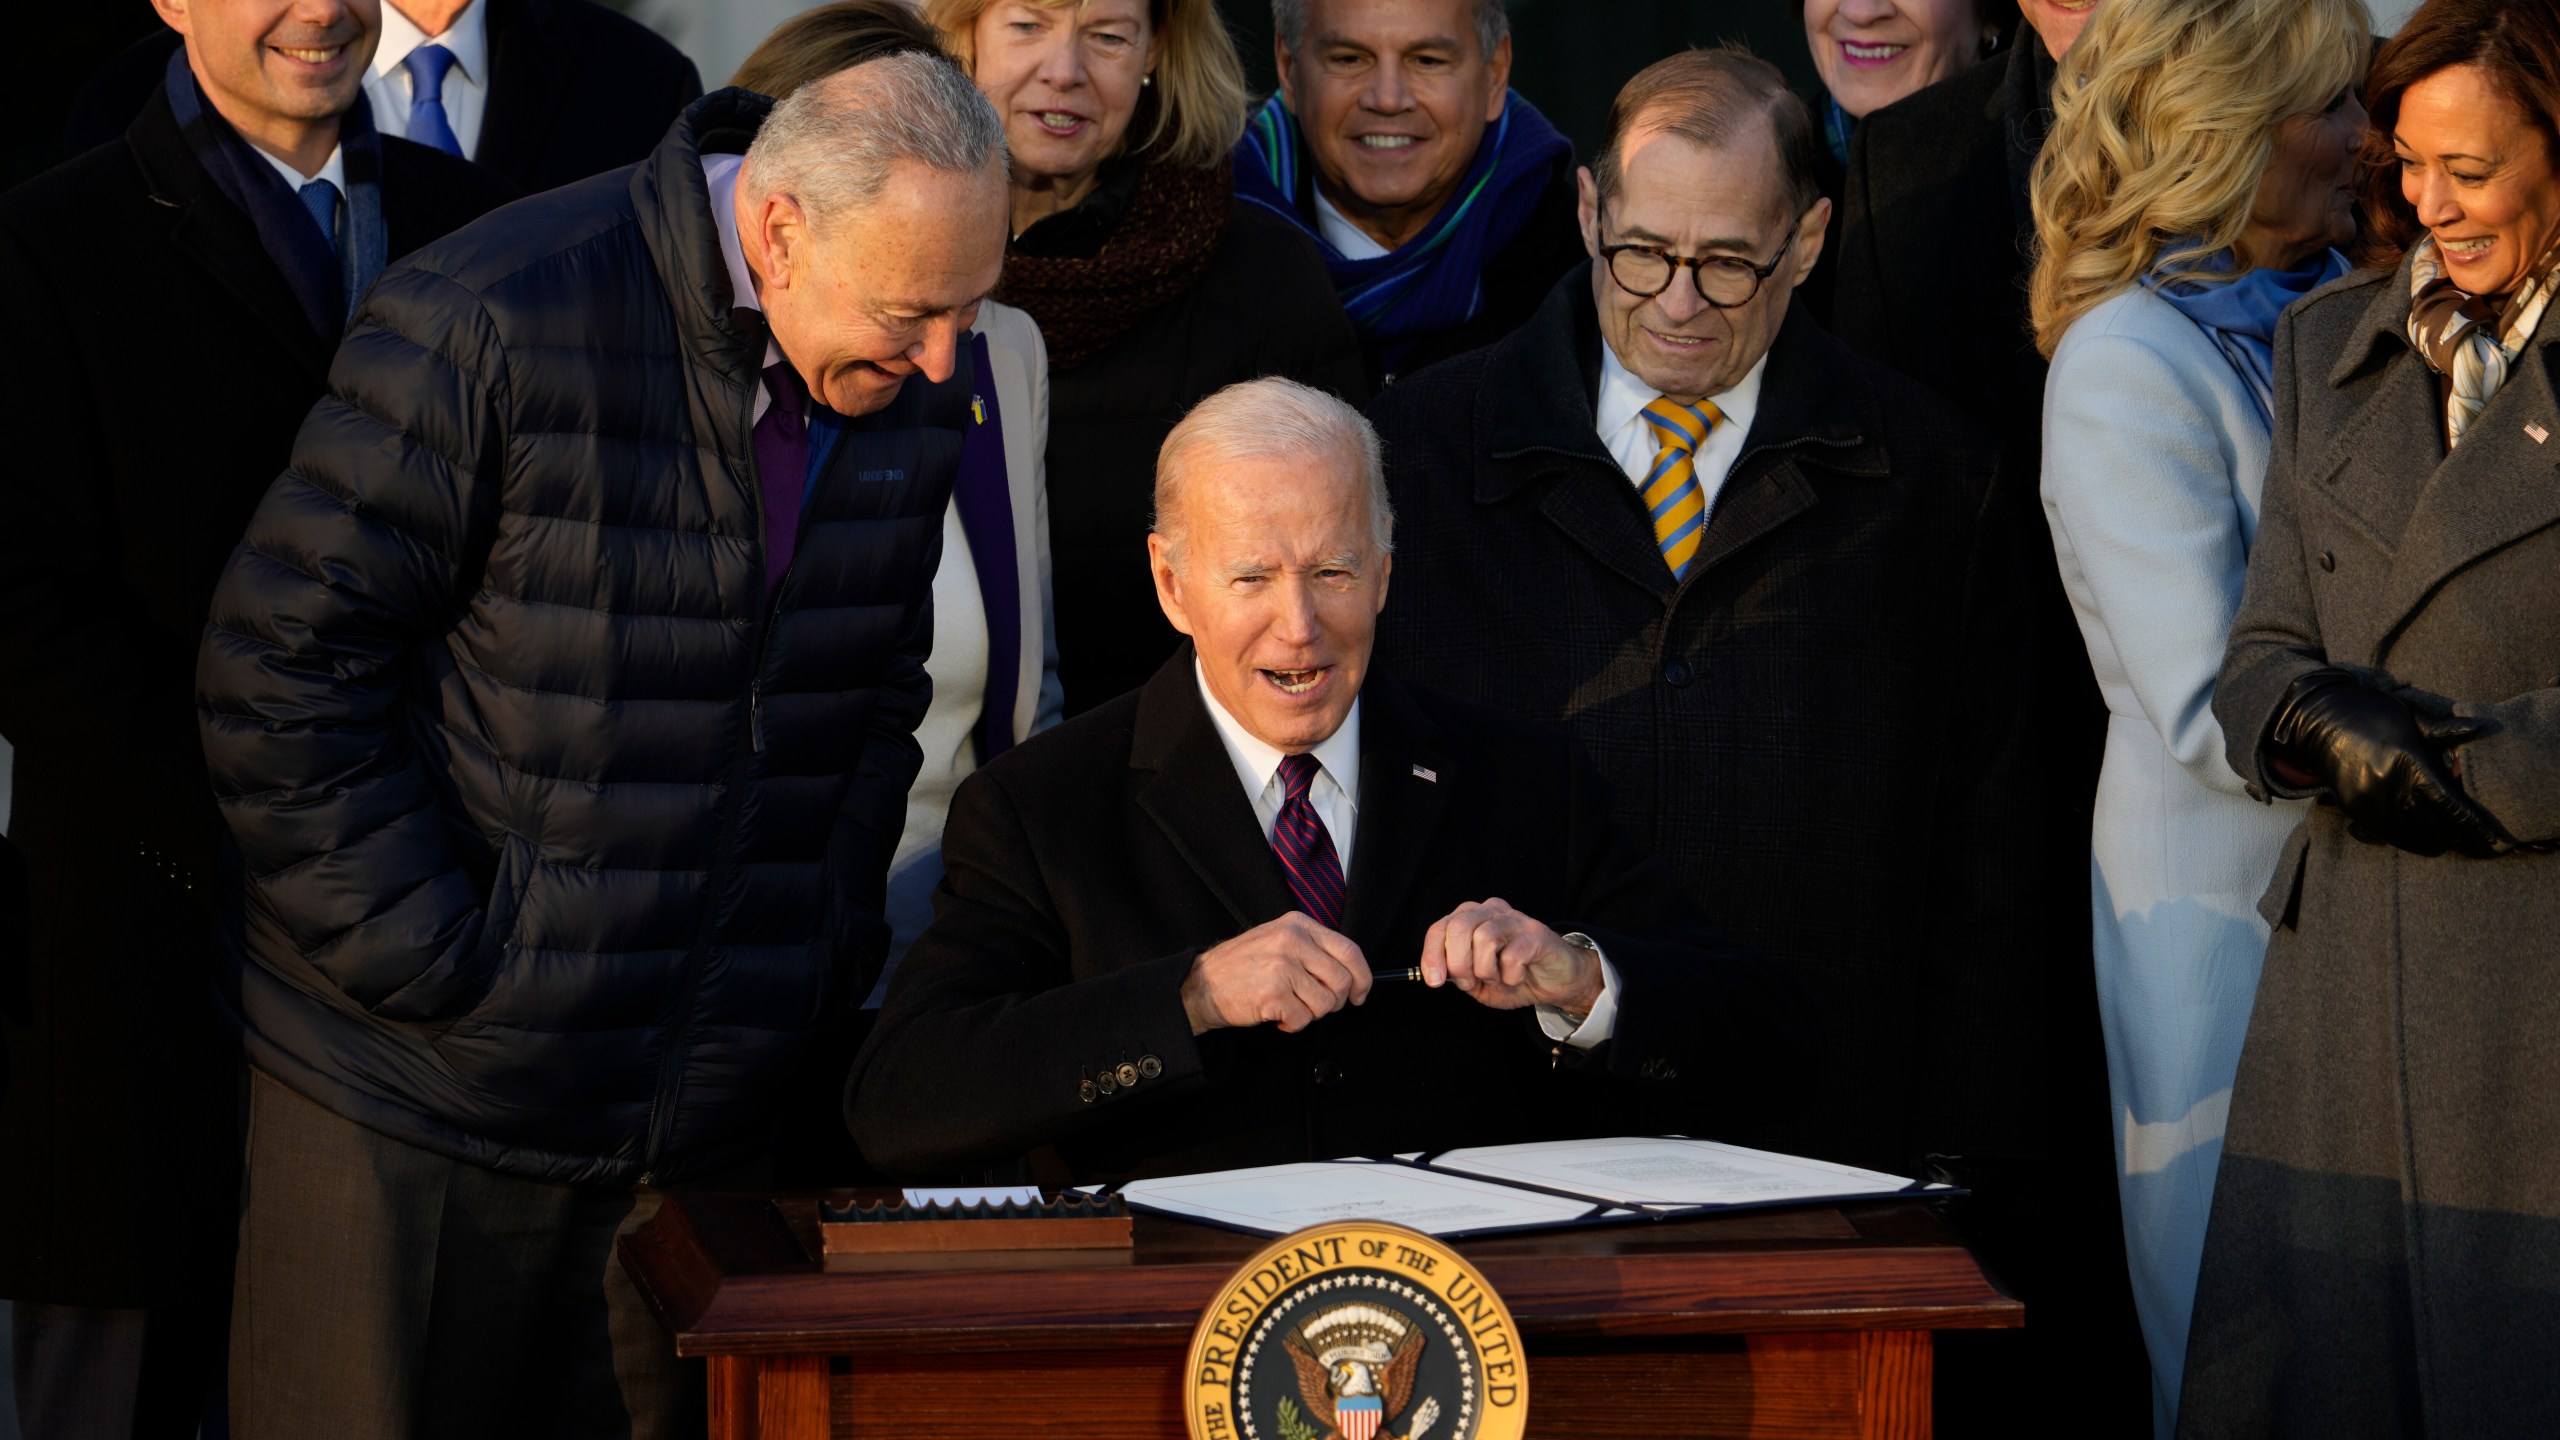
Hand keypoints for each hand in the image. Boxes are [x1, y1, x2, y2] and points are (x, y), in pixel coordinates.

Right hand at [1180, 913, 1371, 1034]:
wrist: (1203, 984)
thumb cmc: (1243, 966)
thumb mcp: (1279, 939)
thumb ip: (1313, 949)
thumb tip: (1352, 976)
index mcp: (1298, 925)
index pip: (1349, 951)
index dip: (1362, 977)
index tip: (1360, 993)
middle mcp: (1292, 941)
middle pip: (1341, 980)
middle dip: (1334, 1001)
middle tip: (1314, 1004)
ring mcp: (1282, 966)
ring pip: (1325, 1003)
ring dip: (1310, 1014)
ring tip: (1289, 1006)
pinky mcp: (1273, 993)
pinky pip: (1303, 1019)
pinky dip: (1293, 1025)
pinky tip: (1277, 1014)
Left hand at [1420, 899, 1599, 1012]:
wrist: (1556, 981)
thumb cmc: (1514, 977)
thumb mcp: (1478, 983)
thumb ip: (1457, 976)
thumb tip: (1437, 974)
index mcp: (1471, 918)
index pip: (1440, 928)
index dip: (1432, 955)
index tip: (1434, 981)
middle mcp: (1490, 911)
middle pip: (1459, 928)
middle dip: (1458, 964)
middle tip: (1469, 983)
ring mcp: (1514, 919)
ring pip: (1483, 938)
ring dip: (1485, 970)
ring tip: (1496, 978)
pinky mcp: (1535, 932)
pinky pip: (1512, 955)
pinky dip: (1510, 976)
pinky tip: (1517, 977)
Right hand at [2268, 670, 2507, 857]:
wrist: (2319, 724)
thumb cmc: (2372, 715)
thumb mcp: (2409, 718)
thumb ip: (2444, 731)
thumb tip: (2480, 727)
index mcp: (2408, 762)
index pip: (2449, 803)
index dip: (2474, 825)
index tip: (2494, 839)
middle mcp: (2389, 786)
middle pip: (2435, 825)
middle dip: (2462, 839)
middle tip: (2482, 847)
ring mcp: (2371, 802)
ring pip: (2414, 835)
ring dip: (2440, 843)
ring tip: (2460, 847)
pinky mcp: (2357, 811)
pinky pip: (2391, 836)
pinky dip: (2415, 844)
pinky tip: (2431, 844)